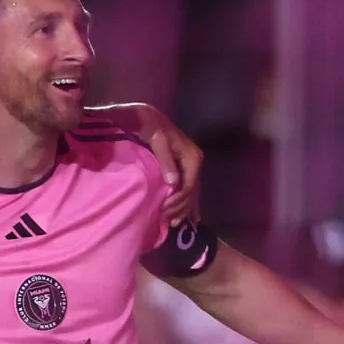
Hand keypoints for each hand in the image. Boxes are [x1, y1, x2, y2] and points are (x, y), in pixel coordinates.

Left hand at [131, 105, 202, 225]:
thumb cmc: (152, 129)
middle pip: (191, 191)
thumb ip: (166, 161)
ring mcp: (190, 168)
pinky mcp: (184, 170)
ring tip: (173, 222)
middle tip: (165, 219)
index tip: (165, 208)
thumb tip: (173, 182)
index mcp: (192, 157)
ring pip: (191, 193)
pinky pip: (188, 190)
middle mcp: (195, 164)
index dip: (179, 198)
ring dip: (183, 209)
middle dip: (180, 207)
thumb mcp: (158, 142)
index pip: (189, 184)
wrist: (149, 120)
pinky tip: (191, 218)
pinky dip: (187, 203)